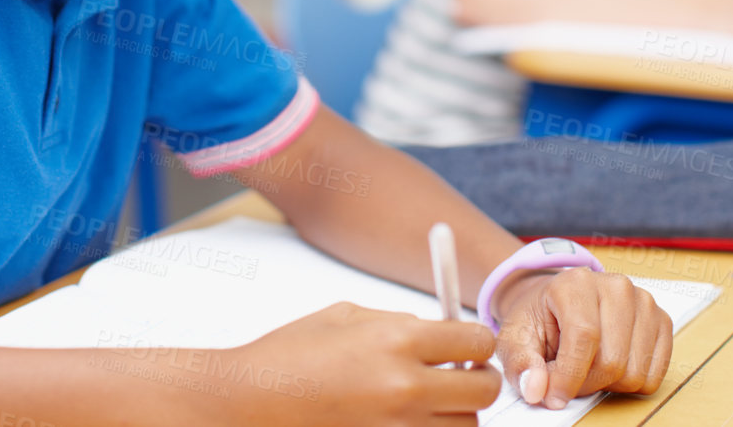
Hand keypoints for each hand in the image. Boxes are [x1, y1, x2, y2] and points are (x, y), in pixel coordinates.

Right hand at [216, 302, 498, 424]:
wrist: (249, 402)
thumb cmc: (290, 356)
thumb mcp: (345, 316)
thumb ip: (398, 322)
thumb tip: (439, 333)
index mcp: (396, 340)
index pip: (476, 341)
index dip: (477, 342)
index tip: (468, 346)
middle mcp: (404, 387)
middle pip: (483, 391)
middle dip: (476, 381)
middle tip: (458, 378)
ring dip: (455, 415)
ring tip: (424, 404)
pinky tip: (404, 420)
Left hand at [492, 269, 672, 410]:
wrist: (559, 303)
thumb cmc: (540, 319)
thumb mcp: (515, 337)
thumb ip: (520, 363)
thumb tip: (535, 389)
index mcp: (576, 283)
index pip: (584, 337)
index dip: (569, 376)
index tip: (554, 396)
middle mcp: (616, 287)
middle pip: (612, 361)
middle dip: (585, 383)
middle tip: (566, 376)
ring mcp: (643, 303)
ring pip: (634, 373)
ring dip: (607, 384)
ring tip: (587, 366)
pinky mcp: (661, 321)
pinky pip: (654, 376)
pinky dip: (629, 382)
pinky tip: (609, 364)